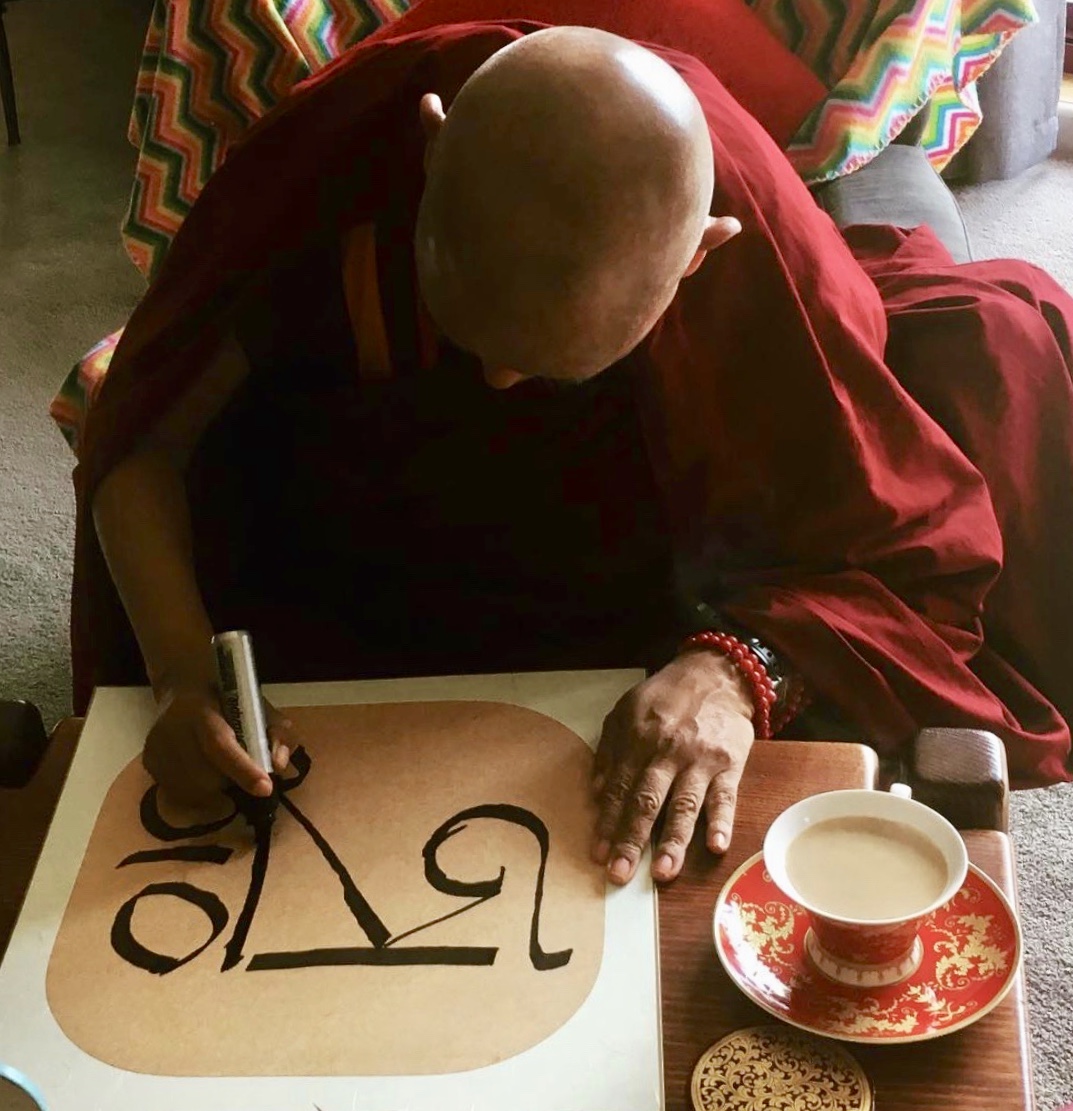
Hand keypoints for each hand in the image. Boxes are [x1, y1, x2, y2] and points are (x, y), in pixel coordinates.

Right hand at [142, 683, 297, 807]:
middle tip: (242, 772)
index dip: (243, 769)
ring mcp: (156, 746)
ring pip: (191, 790)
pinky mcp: (148, 761)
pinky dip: (196, 792)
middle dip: (231, 782)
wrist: (184, 686)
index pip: (220, 745)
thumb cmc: (228, 698)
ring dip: (214, 790)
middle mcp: (172, 728)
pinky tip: (203, 773)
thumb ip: (276, 732)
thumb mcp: (260, 706)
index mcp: (202, 709)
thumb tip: (279, 766)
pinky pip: (175, 793)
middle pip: (205, 776)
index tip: (265, 788)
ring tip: (221, 770)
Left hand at [592, 651, 754, 884]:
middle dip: (631, 840)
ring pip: (684, 804)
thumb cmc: (666, 697)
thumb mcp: (625, 712)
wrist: (716, 674)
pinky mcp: (729, 763)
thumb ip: (609, 751)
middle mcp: (666, 752)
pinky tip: (715, 846)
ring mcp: (699, 759)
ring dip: (673, 840)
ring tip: (663, 873)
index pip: (618, 789)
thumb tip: (595, 794)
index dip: (607, 823)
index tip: (597, 854)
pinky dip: (721, 822)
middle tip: (620, 874)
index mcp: (637, 740)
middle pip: (646, 801)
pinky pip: (725, 796)